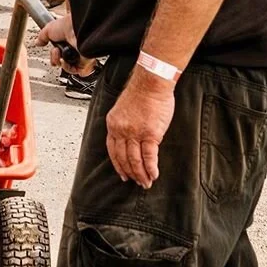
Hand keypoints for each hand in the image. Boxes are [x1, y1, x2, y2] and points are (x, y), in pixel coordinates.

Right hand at [35, 13, 84, 71]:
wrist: (77, 29)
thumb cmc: (67, 25)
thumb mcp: (49, 29)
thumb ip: (42, 37)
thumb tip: (37, 42)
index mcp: (67, 40)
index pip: (59, 53)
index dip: (53, 54)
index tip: (51, 50)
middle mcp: (74, 48)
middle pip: (61, 61)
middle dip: (55, 58)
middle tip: (55, 52)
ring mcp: (79, 55)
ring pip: (67, 67)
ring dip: (60, 62)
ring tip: (60, 55)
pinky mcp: (85, 62)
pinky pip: (75, 70)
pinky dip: (68, 67)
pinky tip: (65, 60)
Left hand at [105, 67, 175, 189]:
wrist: (151, 83)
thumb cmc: (140, 93)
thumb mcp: (122, 109)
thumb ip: (123, 124)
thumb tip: (129, 140)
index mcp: (113, 124)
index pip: (112, 150)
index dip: (118, 164)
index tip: (122, 174)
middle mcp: (121, 130)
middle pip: (123, 158)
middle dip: (130, 173)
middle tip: (137, 182)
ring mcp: (135, 133)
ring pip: (135, 160)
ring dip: (141, 174)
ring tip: (146, 182)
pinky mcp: (150, 134)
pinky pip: (149, 157)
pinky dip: (151, 168)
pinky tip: (154, 175)